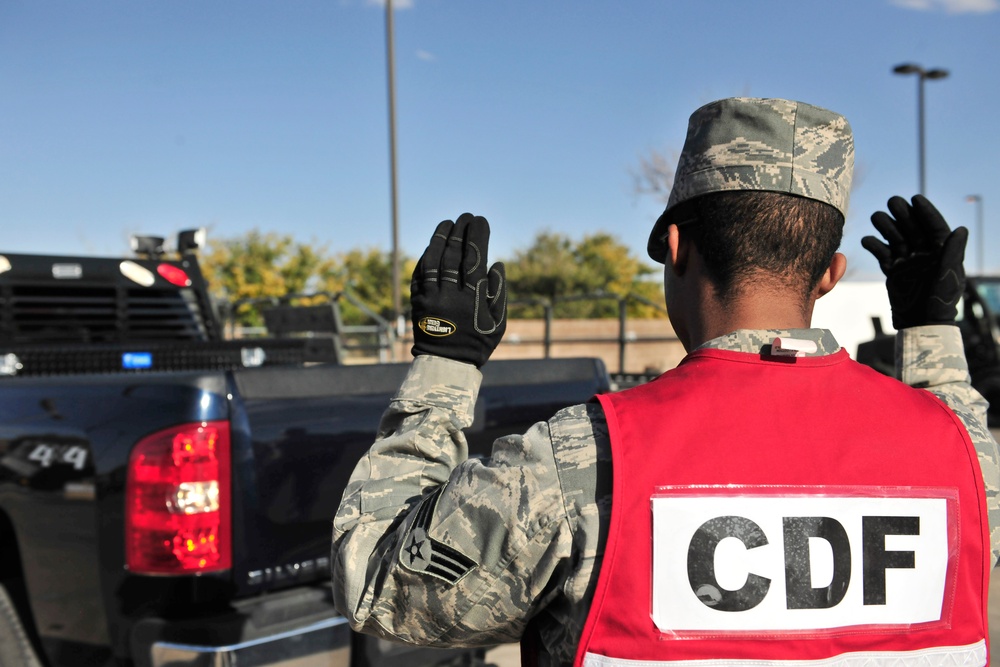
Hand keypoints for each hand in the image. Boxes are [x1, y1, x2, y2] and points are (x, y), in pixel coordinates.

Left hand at [410, 213, 506, 367]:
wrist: (446, 364)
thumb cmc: (478, 343)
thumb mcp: (498, 323)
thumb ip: (499, 293)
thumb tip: (496, 264)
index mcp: (472, 299)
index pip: (474, 259)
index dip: (477, 237)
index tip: (480, 221)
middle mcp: (450, 295)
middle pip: (453, 255)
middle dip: (459, 232)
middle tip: (464, 217)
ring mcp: (431, 298)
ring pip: (433, 261)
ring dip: (440, 239)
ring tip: (447, 223)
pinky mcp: (417, 302)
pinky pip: (420, 274)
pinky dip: (426, 257)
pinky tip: (432, 246)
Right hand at [861, 195, 967, 328]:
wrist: (920, 323)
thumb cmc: (939, 301)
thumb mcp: (948, 276)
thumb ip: (952, 253)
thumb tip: (962, 229)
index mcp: (941, 252)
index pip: (934, 226)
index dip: (926, 211)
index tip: (915, 198)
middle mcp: (925, 254)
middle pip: (912, 228)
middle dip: (902, 214)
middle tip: (892, 201)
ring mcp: (908, 262)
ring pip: (895, 238)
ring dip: (886, 227)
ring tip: (876, 217)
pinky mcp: (893, 271)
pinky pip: (882, 254)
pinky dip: (874, 246)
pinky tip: (866, 240)